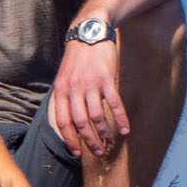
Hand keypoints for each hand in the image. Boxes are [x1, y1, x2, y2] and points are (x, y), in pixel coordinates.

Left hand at [50, 39, 128, 157]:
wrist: (88, 33)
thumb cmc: (77, 60)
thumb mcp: (64, 78)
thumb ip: (65, 98)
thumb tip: (68, 122)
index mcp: (61, 91)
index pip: (62, 121)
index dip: (69, 139)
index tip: (76, 153)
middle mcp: (74, 89)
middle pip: (80, 122)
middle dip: (89, 141)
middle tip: (98, 153)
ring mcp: (90, 84)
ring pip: (97, 116)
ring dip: (104, 133)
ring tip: (110, 144)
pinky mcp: (106, 78)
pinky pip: (114, 103)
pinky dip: (121, 118)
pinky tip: (126, 130)